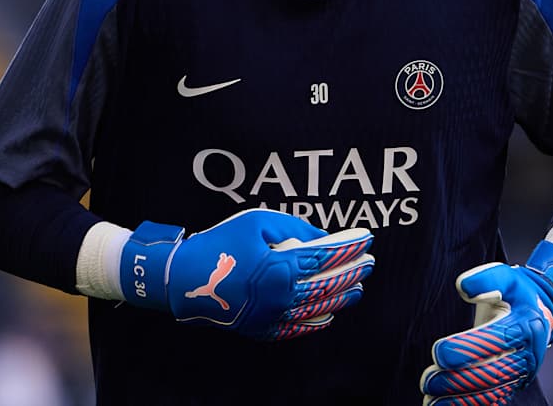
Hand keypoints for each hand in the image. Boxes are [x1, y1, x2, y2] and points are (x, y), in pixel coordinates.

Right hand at [120, 208, 373, 340]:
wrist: (183, 278)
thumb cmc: (220, 244)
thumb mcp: (256, 222)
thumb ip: (293, 229)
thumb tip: (321, 238)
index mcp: (280, 268)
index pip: (326, 258)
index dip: (349, 248)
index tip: (366, 239)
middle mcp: (281, 296)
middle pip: (327, 286)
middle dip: (352, 274)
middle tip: (369, 264)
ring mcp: (272, 316)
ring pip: (317, 309)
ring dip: (341, 299)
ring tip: (357, 289)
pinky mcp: (261, 329)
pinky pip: (297, 328)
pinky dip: (316, 321)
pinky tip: (328, 314)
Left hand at [420, 241, 552, 404]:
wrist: (542, 310)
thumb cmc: (516, 292)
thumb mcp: (505, 275)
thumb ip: (484, 278)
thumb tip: (463, 287)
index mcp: (525, 324)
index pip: (495, 340)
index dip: (466, 349)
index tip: (438, 352)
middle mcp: (528, 353)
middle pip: (492, 373)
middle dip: (457, 381)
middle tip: (427, 381)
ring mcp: (523, 371)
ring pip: (493, 392)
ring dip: (461, 400)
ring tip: (432, 401)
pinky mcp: (516, 382)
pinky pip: (495, 399)